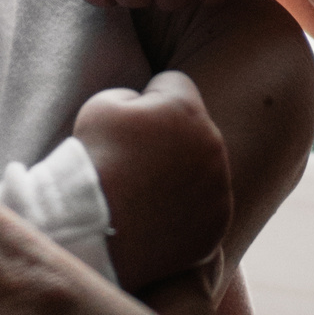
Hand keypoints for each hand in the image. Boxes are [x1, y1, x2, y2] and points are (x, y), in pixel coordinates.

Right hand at [73, 70, 232, 290]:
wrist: (95, 231)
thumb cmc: (94, 163)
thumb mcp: (101, 105)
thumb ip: (133, 95)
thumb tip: (145, 105)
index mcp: (185, 110)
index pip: (175, 83)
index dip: (149, 96)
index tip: (131, 120)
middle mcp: (212, 145)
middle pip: (194, 126)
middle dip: (171, 135)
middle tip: (137, 160)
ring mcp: (219, 187)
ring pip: (204, 166)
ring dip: (183, 171)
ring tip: (146, 190)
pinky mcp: (217, 222)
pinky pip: (208, 205)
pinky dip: (188, 207)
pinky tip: (159, 215)